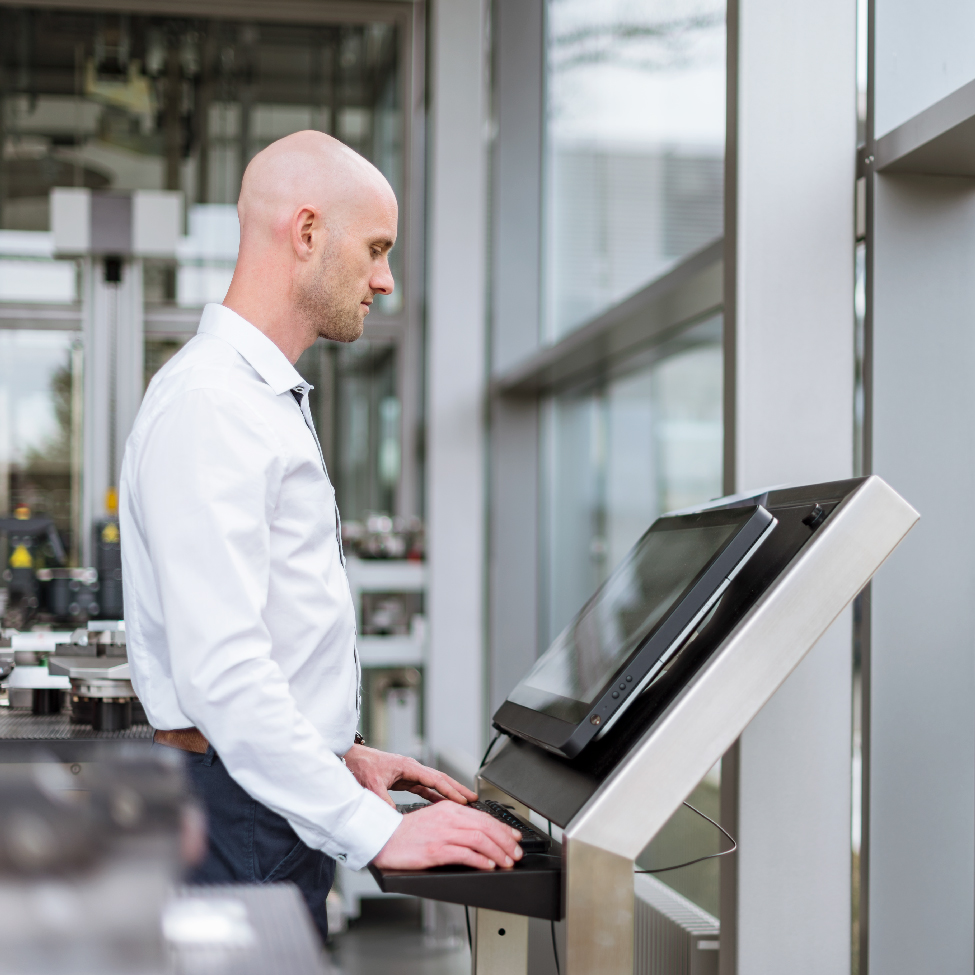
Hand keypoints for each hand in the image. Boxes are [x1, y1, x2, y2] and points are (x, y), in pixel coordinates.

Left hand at [344, 744, 477, 806]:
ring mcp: (408, 773)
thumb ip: (384, 802)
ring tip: (463, 803)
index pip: (434, 780)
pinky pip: (424, 788)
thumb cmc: (360, 766)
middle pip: (440, 779)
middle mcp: (411, 769)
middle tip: (474, 798)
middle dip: (457, 789)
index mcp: (408, 767)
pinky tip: (441, 804)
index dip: (449, 791)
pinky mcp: (403, 779)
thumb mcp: (371, 785)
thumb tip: (396, 819)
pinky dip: (434, 796)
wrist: (349, 758)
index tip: (463, 800)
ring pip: (434, 784)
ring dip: (448, 793)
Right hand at [372, 800, 523, 870]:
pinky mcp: (435, 850)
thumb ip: (455, 824)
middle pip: (486, 827)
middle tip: (516, 854)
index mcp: (449, 808)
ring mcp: (442, 834)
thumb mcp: (434, 820)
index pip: (484, 817)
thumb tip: (479, 835)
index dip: (503, 829)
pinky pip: (464, 854)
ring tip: (507, 862)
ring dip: (498, 852)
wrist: (382, 838)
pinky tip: (489, 866)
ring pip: (480, 839)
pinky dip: (480, 860)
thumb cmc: (407, 833)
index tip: (515, 839)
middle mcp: (448, 818)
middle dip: (506, 842)